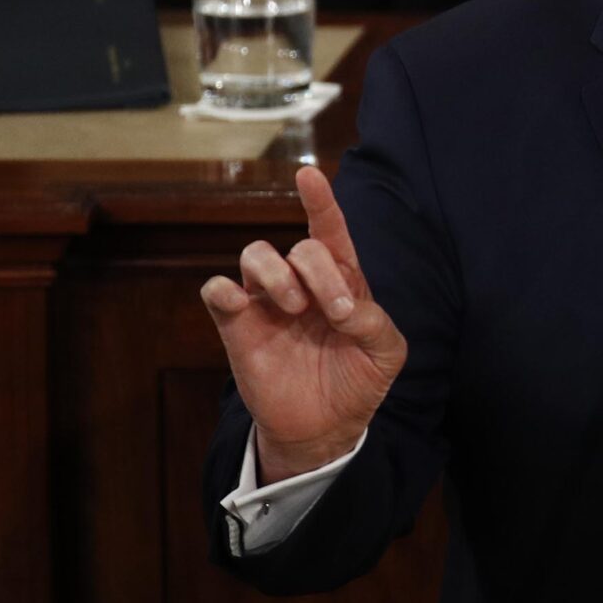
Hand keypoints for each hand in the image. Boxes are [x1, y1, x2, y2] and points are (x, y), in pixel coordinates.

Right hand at [199, 165, 406, 482]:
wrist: (326, 427)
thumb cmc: (358, 379)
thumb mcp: (386, 352)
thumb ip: (374, 322)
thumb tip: (343, 308)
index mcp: (342, 280)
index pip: (330, 230)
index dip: (320, 201)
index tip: (309, 175)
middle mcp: (302, 283)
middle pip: (301, 247)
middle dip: (320, 272)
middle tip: (333, 312)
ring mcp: (267, 302)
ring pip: (255, 254)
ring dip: (276, 273)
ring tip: (294, 307)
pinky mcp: (237, 326)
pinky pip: (216, 291)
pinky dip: (224, 289)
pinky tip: (241, 302)